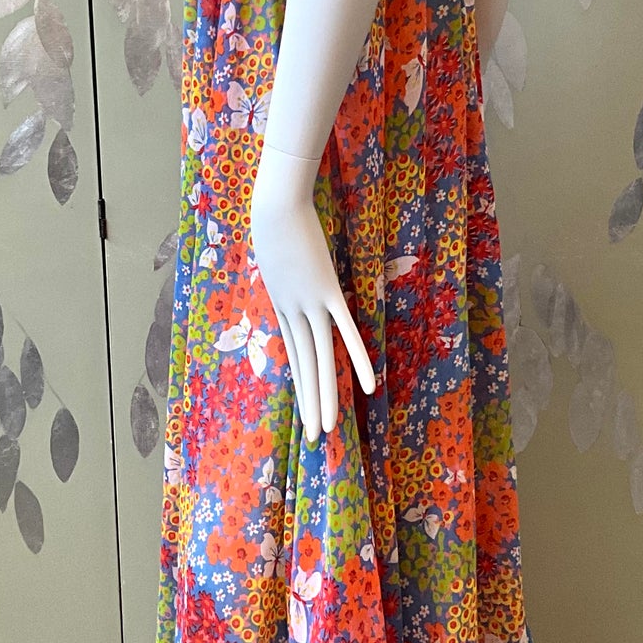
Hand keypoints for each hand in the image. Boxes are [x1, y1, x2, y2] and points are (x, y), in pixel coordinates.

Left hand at [249, 145, 376, 443]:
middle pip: (306, 367)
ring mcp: (309, 304)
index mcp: (282, 307)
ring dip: (326, 396)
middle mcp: (293, 313)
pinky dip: (358, 358)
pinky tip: (370, 384)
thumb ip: (285, 266)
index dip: (303, 386)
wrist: (273, 205)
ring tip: (328, 428)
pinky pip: (344, 331)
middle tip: (315, 437)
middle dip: (311, 404)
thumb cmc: (272, 219)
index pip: (295, 356)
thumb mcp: (275, 251)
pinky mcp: (325, 291)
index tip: (305, 411)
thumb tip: (290, 265)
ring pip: (321, 359)